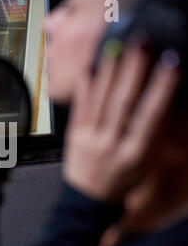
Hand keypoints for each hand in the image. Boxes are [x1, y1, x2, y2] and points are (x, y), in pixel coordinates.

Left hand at [64, 43, 180, 202]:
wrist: (88, 200)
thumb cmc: (120, 180)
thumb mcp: (144, 162)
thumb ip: (152, 135)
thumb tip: (163, 105)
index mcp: (134, 153)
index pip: (150, 115)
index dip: (161, 88)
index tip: (170, 65)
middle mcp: (111, 144)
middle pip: (123, 103)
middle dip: (133, 71)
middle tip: (141, 45)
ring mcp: (90, 139)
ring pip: (99, 102)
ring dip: (109, 73)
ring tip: (117, 49)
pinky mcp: (73, 136)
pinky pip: (79, 108)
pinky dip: (84, 88)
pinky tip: (89, 69)